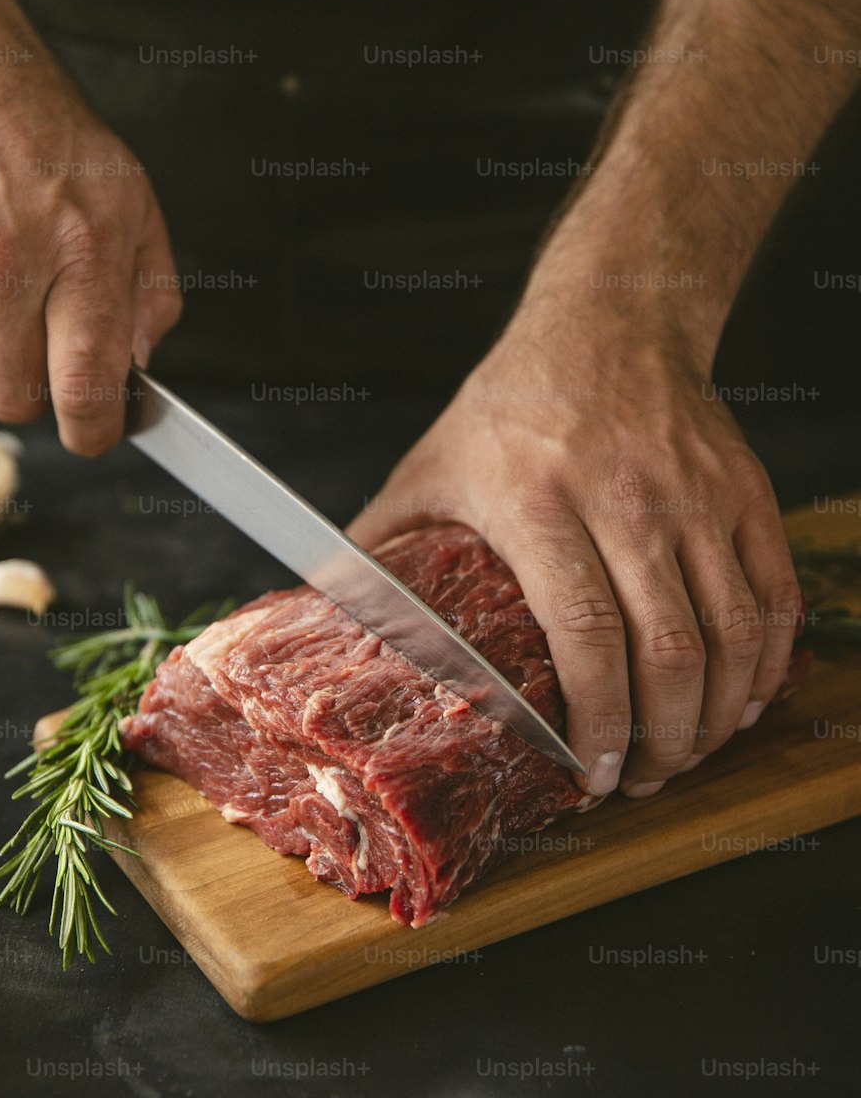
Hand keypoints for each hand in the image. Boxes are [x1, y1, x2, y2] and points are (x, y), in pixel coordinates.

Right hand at [0, 0, 180, 453]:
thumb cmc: (42, 135)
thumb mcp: (129, 197)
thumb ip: (151, 290)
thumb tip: (143, 365)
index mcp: (82, 244)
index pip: (84, 384)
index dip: (91, 431)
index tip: (94, 433)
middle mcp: (6, 255)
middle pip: (14, 398)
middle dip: (30, 382)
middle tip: (36, 332)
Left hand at [350, 281, 800, 798]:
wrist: (609, 320)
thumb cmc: (511, 404)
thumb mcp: (432, 466)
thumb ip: (383, 543)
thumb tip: (323, 608)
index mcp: (538, 504)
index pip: (586, 635)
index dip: (598, 720)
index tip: (592, 774)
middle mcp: (627, 501)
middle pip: (668, 651)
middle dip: (663, 738)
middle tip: (643, 778)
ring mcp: (696, 495)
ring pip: (732, 633)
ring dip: (717, 713)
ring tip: (689, 750)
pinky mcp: (745, 489)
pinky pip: (774, 594)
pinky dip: (768, 661)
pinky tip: (744, 696)